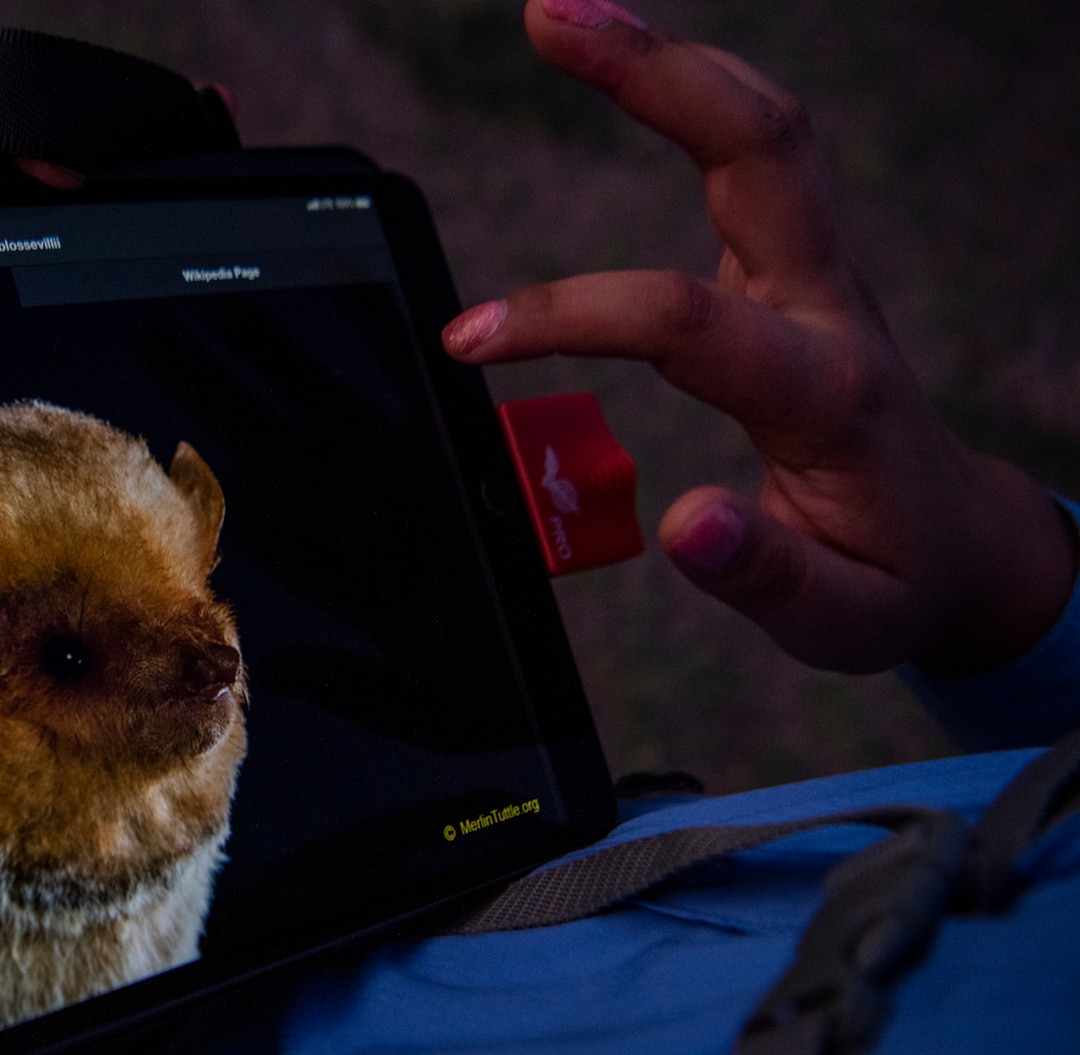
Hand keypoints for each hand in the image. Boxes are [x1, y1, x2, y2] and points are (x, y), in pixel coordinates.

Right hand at [443, 0, 1074, 675]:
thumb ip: (766, 575)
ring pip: (763, 129)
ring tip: (566, 15)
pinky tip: (630, 69)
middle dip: (655, 73)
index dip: (569, 317)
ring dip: (670, 61)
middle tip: (548, 17)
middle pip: (760, 150)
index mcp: (824, 395)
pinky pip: (756, 154)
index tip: (470, 343)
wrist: (960, 550)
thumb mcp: (841, 619)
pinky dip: (691, 95)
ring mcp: (818, 279)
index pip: (685, 322)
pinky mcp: (796, 272)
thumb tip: (688, 523)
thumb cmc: (890, 581)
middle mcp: (827, 310)